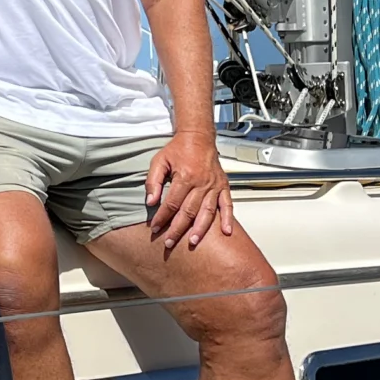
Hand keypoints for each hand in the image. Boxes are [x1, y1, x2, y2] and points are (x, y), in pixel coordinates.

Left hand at [144, 134, 234, 251]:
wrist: (198, 136)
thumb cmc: (178, 149)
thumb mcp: (159, 161)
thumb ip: (153, 181)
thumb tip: (151, 201)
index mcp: (185, 176)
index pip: (172, 203)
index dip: (163, 217)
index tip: (155, 228)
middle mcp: (201, 182)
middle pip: (189, 211)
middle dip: (178, 229)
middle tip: (169, 242)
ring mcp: (214, 185)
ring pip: (207, 211)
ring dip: (200, 229)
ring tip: (192, 241)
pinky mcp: (223, 186)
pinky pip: (227, 204)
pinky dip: (228, 218)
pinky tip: (226, 232)